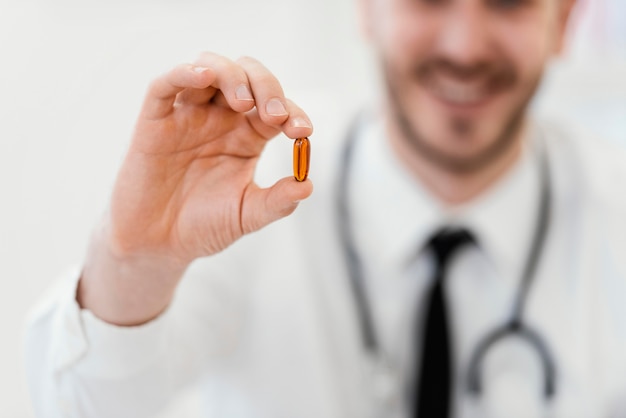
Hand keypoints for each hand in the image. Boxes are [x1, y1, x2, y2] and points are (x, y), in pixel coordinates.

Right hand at [112, 52, 312, 261]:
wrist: (159, 244)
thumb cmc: (203, 225)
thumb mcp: (246, 215)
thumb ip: (277, 202)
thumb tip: (307, 185)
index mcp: (248, 135)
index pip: (276, 108)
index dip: (293, 113)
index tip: (302, 132)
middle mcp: (220, 118)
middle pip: (248, 77)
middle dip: (267, 87)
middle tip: (275, 116)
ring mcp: (188, 115)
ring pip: (211, 68)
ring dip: (233, 76)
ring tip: (244, 103)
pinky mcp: (156, 120)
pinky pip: (166, 84)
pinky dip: (185, 72)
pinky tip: (204, 76)